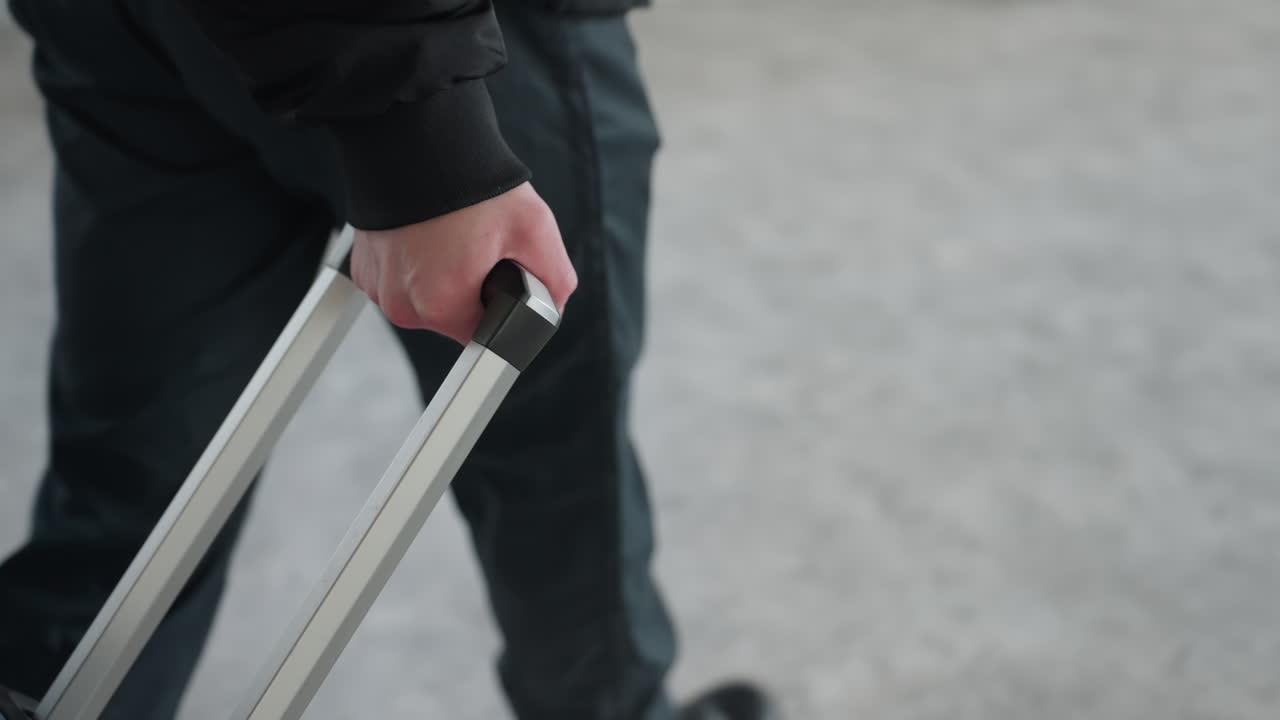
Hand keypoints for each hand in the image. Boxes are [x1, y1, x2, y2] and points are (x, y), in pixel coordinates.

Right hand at [350, 182, 576, 344]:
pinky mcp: (365, 269)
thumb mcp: (533, 229)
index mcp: (440, 304)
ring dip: (445, 276)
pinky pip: (403, 281)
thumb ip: (555, 280)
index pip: (484, 335)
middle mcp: (401, 304)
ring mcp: (378, 287)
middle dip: (473, 288)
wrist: (414, 138)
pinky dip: (419, 262)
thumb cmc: (472, 182)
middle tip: (479, 245)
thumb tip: (553, 306)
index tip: (500, 275)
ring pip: (427, 299)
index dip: (501, 305)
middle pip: (453, 318)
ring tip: (454, 234)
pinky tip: (430, 233)